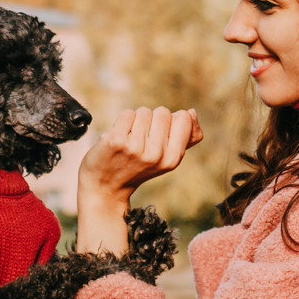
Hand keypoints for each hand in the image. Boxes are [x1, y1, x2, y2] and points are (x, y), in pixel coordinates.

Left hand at [78, 107, 202, 204]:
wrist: (106, 187)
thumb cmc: (138, 168)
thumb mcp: (166, 158)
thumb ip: (185, 137)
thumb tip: (192, 113)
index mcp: (173, 159)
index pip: (183, 118)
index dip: (171, 122)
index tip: (160, 137)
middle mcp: (156, 154)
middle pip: (163, 112)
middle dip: (153, 121)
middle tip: (142, 140)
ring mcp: (135, 147)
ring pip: (144, 112)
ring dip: (136, 121)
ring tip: (130, 139)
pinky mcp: (116, 140)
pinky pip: (127, 114)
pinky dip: (122, 122)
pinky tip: (119, 138)